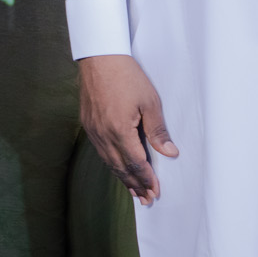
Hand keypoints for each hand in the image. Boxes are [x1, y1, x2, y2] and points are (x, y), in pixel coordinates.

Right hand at [78, 53, 178, 204]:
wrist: (99, 57)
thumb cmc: (126, 76)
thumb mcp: (149, 101)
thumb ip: (158, 131)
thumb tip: (170, 153)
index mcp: (120, 130)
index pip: (136, 163)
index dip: (147, 179)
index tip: (156, 192)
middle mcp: (103, 134)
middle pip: (120, 167)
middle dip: (135, 184)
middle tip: (146, 199)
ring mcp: (93, 129)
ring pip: (108, 161)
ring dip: (122, 177)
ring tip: (133, 190)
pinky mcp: (87, 123)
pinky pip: (100, 151)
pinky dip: (110, 163)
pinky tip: (116, 167)